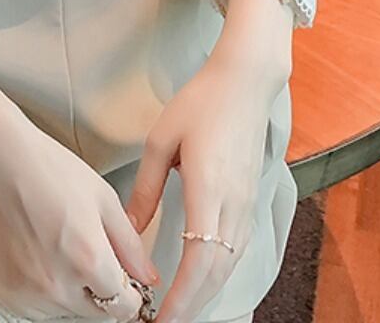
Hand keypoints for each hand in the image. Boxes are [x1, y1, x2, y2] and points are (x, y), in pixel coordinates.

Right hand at [0, 108, 160, 321]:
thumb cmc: (47, 168)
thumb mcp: (103, 198)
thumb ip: (130, 244)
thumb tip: (146, 274)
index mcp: (88, 260)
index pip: (125, 307)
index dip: (131, 292)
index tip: (126, 280)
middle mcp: (57, 284)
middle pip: (97, 312)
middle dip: (101, 288)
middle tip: (89, 250)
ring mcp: (28, 291)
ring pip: (66, 309)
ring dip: (72, 290)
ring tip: (61, 245)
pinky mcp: (5, 289)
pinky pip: (37, 304)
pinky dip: (44, 288)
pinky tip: (41, 252)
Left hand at [124, 50, 287, 322]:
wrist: (245, 81)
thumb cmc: (201, 102)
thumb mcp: (161, 140)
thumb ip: (144, 188)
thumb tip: (129, 230)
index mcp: (208, 188)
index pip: (199, 260)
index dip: (182, 297)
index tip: (162, 319)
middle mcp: (233, 203)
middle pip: (217, 272)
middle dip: (193, 305)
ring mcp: (247, 202)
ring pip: (230, 263)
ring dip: (207, 291)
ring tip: (181, 309)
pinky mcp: (251, 198)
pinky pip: (237, 247)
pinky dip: (219, 271)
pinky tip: (204, 278)